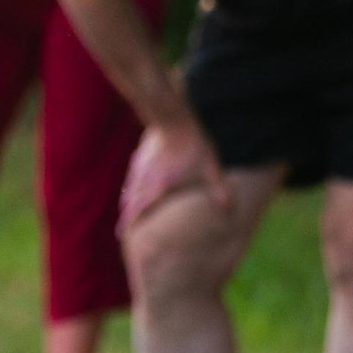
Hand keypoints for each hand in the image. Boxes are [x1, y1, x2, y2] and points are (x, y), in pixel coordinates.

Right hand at [121, 112, 230, 230]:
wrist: (172, 116)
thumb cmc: (192, 144)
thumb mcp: (210, 168)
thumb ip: (219, 190)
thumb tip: (231, 210)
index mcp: (157, 189)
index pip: (136, 213)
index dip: (128, 226)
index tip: (122, 236)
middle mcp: (143, 181)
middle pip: (128, 204)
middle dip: (126, 218)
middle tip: (124, 232)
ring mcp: (139, 168)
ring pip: (128, 191)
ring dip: (129, 202)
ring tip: (129, 212)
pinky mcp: (139, 157)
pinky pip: (133, 178)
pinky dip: (133, 187)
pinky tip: (138, 187)